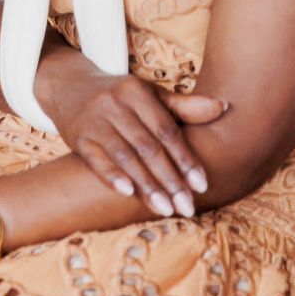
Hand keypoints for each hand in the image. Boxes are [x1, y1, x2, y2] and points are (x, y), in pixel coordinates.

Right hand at [44, 56, 226, 217]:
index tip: (202, 185)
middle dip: (170, 180)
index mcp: (137, 92)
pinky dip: (112, 176)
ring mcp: (95, 120)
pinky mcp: (77, 138)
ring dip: (147, 185)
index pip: (166, 130)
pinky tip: (128, 193)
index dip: (185, 159)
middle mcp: (115, 104)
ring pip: (126, 156)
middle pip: (148, 147)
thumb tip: (224, 106)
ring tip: (166, 209)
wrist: (70, 86)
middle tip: (188, 207)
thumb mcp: (149, 95)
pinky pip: (96, 160)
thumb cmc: (120, 96)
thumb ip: (185, 106)